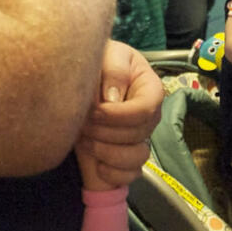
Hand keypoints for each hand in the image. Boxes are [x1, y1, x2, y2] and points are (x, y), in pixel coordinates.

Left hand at [76, 40, 163, 186]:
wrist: (83, 83)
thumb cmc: (99, 64)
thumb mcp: (107, 54)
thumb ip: (114, 70)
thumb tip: (112, 99)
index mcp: (150, 89)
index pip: (145, 109)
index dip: (118, 114)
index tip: (93, 111)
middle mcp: (150, 116)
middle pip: (138, 134)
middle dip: (105, 132)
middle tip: (81, 122)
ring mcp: (141, 139)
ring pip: (137, 157)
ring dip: (106, 152)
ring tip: (84, 140)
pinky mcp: (129, 158)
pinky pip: (130, 175)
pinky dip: (112, 174)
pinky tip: (96, 163)